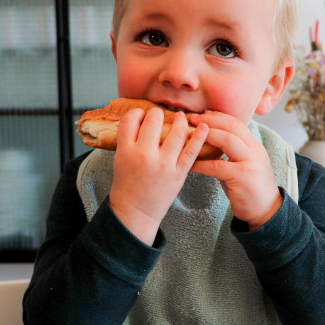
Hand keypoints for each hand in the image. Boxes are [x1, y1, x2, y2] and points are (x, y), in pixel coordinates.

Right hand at [108, 108, 209, 244]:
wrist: (135, 210)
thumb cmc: (127, 183)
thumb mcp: (120, 158)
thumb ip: (129, 139)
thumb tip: (143, 119)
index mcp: (126, 150)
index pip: (131, 119)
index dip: (137, 113)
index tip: (142, 115)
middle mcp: (144, 155)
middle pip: (154, 121)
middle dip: (158, 113)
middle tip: (161, 115)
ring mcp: (163, 164)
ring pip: (177, 132)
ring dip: (180, 120)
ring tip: (180, 117)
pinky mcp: (178, 173)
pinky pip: (192, 151)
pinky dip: (200, 137)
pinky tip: (204, 128)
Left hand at [188, 111, 282, 229]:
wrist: (266, 211)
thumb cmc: (249, 189)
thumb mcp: (242, 165)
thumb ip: (230, 153)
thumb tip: (208, 142)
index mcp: (254, 145)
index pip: (236, 123)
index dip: (218, 116)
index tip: (202, 113)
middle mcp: (255, 150)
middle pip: (232, 127)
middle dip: (210, 121)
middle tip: (192, 119)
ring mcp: (250, 162)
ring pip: (228, 140)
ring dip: (207, 135)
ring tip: (190, 135)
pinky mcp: (243, 177)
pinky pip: (218, 166)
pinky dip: (202, 164)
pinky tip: (190, 164)